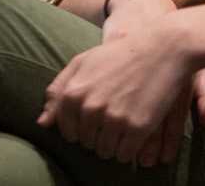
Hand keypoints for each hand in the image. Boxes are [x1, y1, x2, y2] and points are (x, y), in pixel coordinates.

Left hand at [37, 8, 204, 166]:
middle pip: (87, 143)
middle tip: (116, 113)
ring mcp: (113, 118)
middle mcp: (90, 108)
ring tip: (126, 121)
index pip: (68, 132)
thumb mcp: (83, 63)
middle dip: (99, 134)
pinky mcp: (137, 128)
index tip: (97, 115)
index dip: (82, 127)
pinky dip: (130, 149)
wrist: (163, 48)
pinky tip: (136, 129)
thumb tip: (41, 124)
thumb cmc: (120, 55)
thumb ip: (58, 90)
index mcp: (72, 93)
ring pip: (105, 152)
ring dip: (114, 143)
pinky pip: (125, 155)